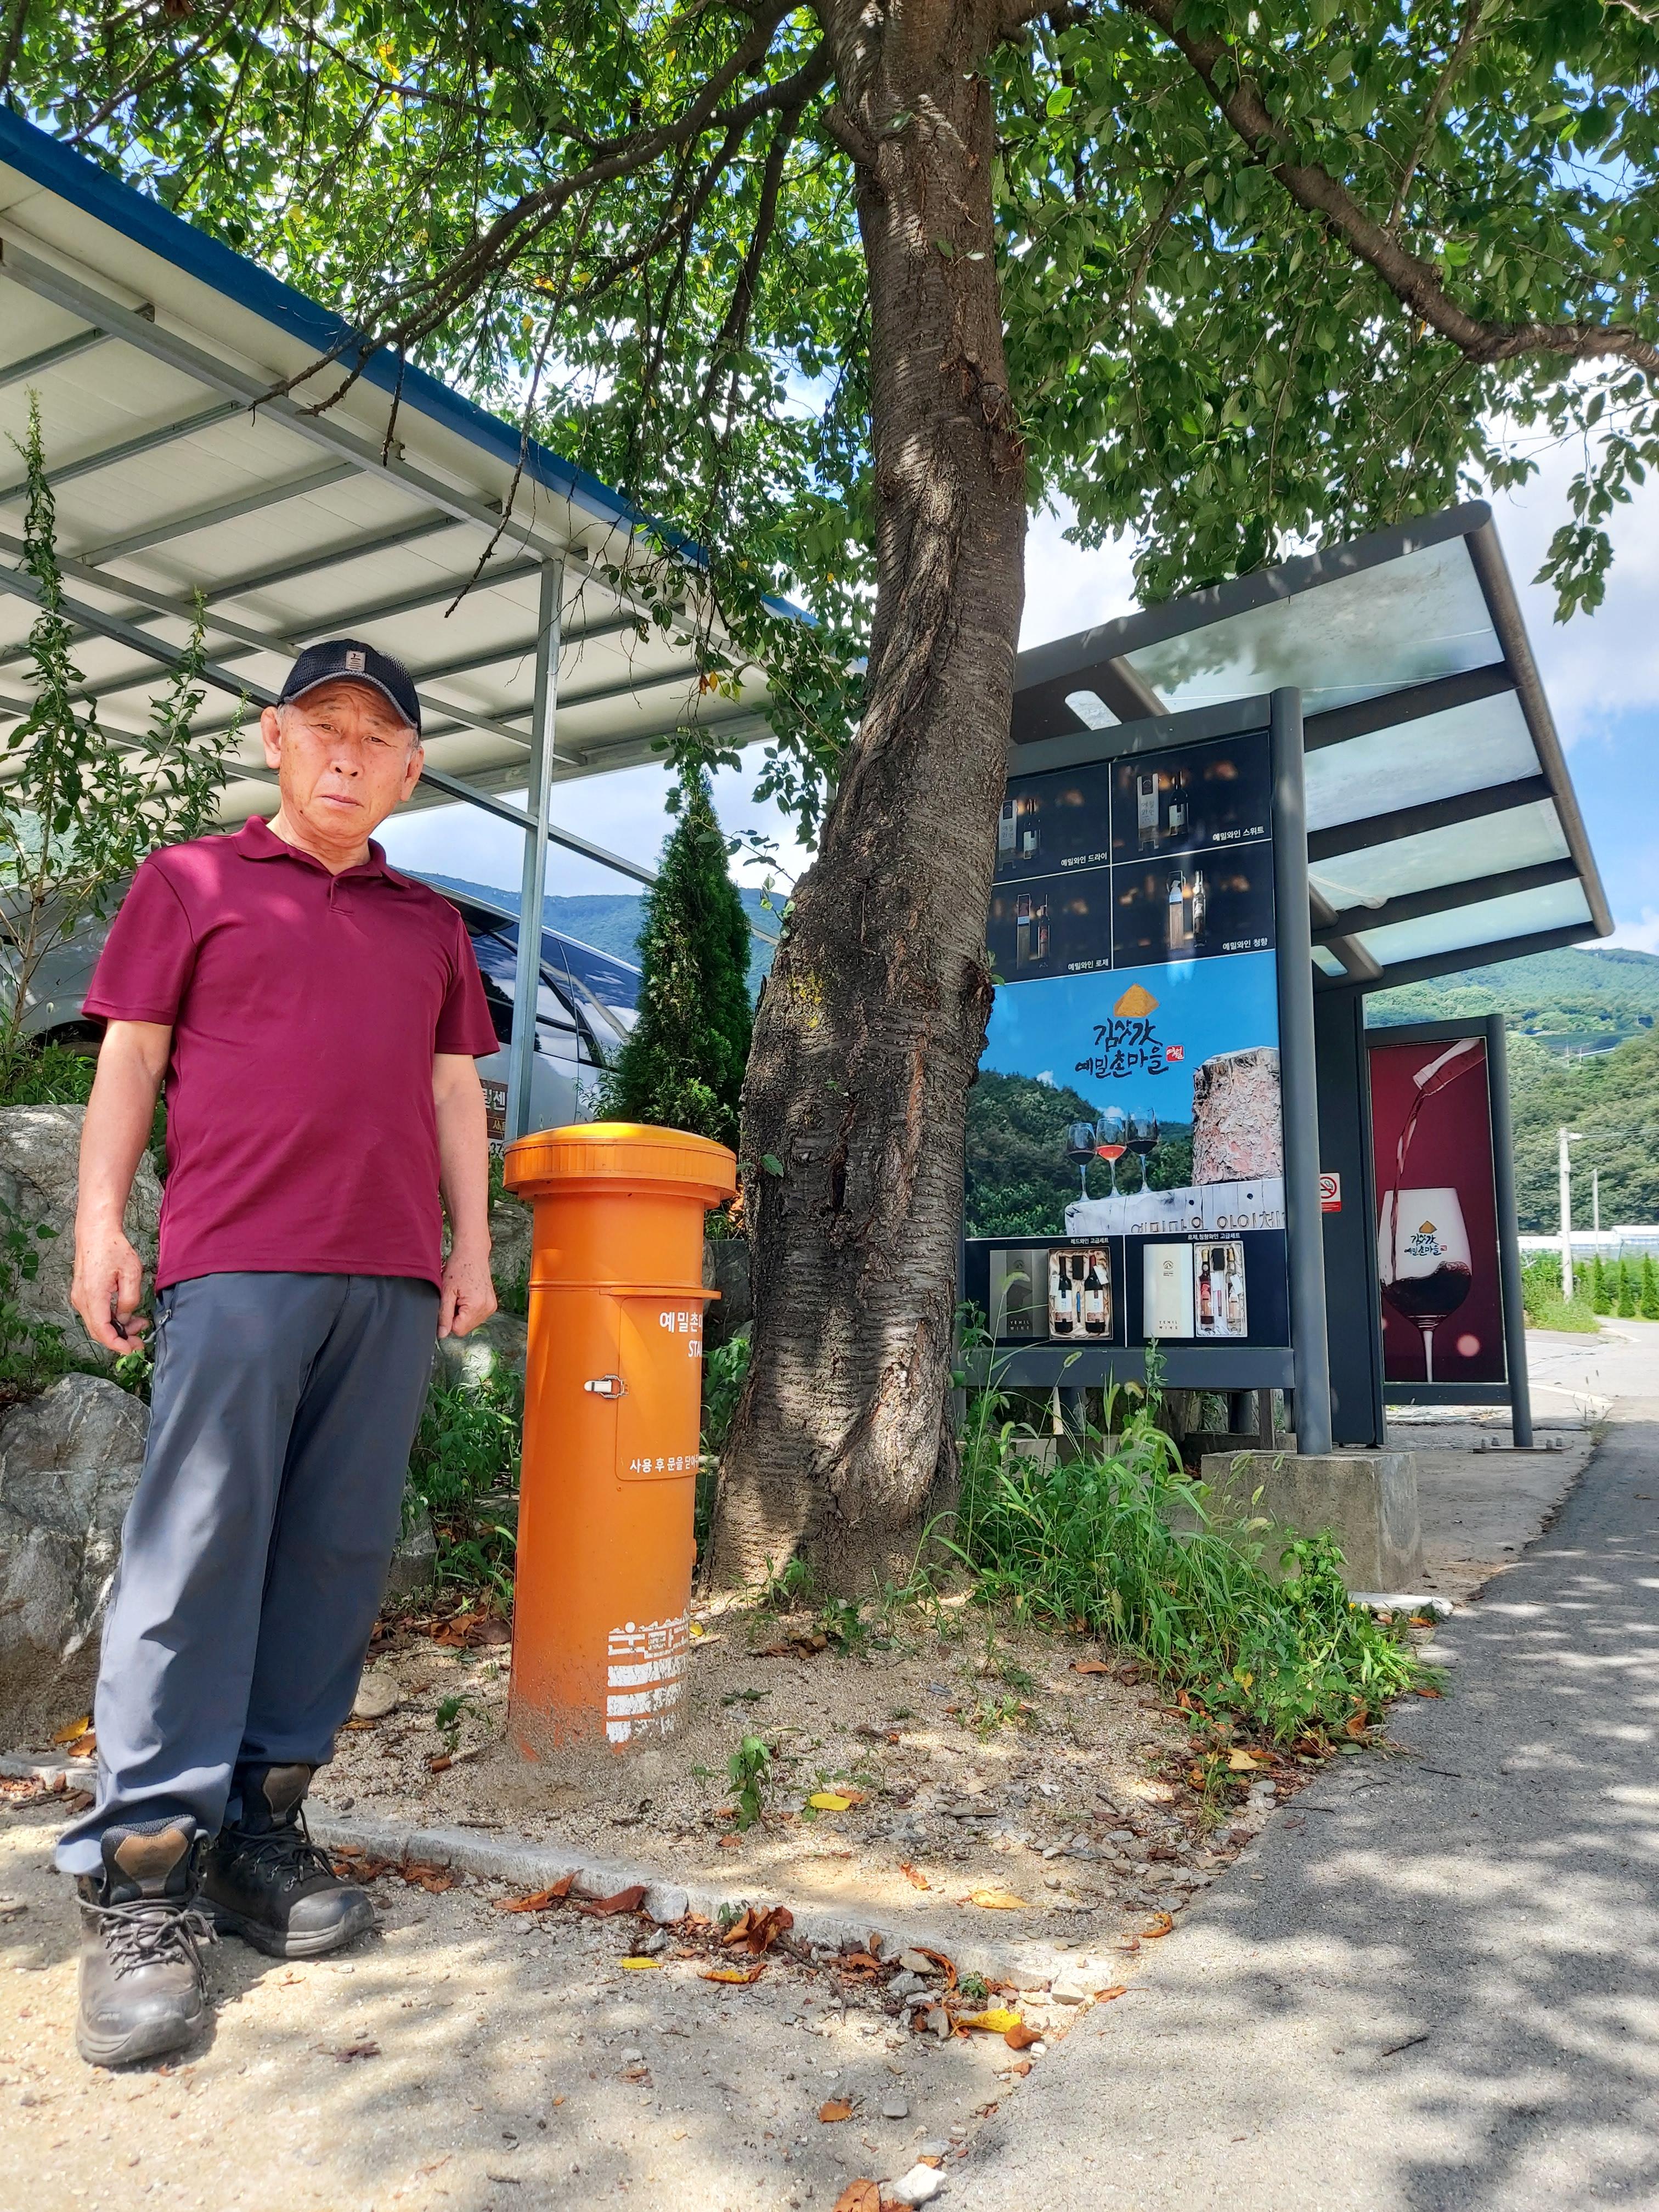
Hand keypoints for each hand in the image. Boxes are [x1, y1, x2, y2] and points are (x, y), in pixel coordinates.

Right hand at [71, 1223, 147, 1353]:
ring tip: (138, 1324)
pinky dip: (110, 1320)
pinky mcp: (82, 1294)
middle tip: (140, 1340)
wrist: (95, 1232)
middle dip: (120, 1339)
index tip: (133, 1350)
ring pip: (96, 1324)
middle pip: (98, 1331)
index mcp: (93, 1296)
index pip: (102, 1331)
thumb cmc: (113, 1248)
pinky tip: (125, 1315)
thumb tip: (126, 1318)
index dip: (117, 1345)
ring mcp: (79, 1297)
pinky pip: (95, 1315)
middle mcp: (81, 1300)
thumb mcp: (131, 1273)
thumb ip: (129, 1300)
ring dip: (116, 1329)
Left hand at [438, 1242, 496, 1339]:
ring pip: (471, 1323)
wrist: (472, 1253)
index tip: (448, 1304)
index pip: (458, 1330)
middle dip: (456, 1317)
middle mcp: (487, 1309)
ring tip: (461, 1295)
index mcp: (476, 1306)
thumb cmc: (459, 1267)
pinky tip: (468, 1296)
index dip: (448, 1320)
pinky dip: (469, 1310)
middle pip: (465, 1328)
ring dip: (463, 1314)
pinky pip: (477, 1316)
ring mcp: (491, 1307)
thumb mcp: (446, 1291)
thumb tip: (442, 1334)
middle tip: (455, 1298)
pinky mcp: (492, 1304)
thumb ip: (444, 1315)